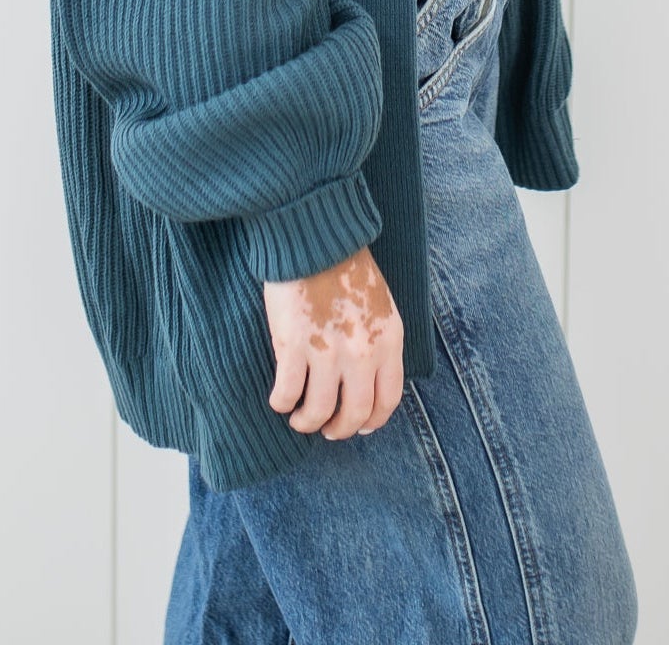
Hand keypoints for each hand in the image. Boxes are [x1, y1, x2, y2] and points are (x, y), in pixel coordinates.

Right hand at [263, 245, 404, 440]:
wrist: (317, 239)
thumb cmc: (346, 266)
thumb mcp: (381, 304)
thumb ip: (379, 341)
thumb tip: (368, 377)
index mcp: (388, 340)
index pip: (388, 399)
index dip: (373, 420)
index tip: (360, 425)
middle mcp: (362, 353)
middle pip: (355, 413)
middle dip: (340, 429)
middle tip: (327, 429)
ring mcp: (328, 352)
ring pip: (319, 411)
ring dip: (308, 422)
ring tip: (299, 418)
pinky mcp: (294, 346)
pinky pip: (287, 392)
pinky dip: (282, 403)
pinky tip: (279, 400)